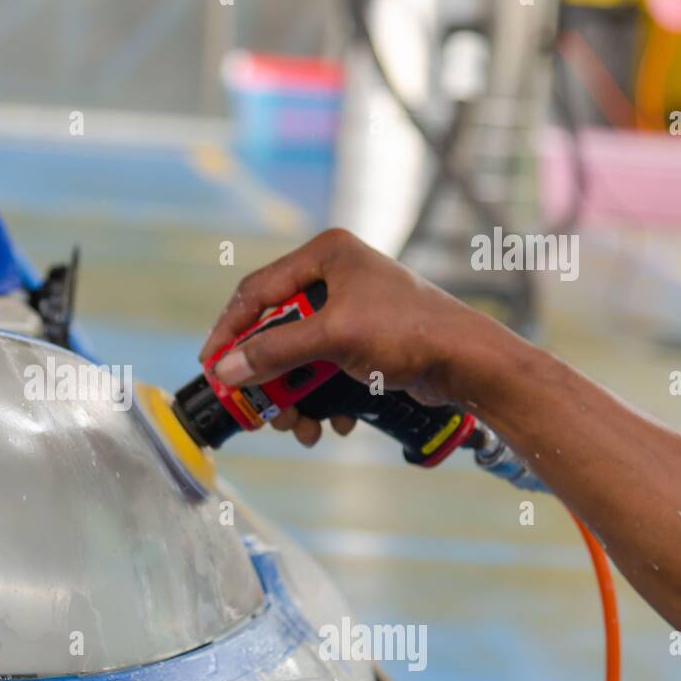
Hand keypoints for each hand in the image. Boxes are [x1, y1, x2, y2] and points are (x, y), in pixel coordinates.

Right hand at [200, 230, 503, 425]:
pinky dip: (322, 399)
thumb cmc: (408, 331)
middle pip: (276, 331)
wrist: (468, 361)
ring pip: (298, 358)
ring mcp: (349, 310)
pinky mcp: (362, 341)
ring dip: (295, 398)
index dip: (229, 330)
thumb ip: (274, 353)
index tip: (212, 364)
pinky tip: (336, 420)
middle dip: (269, 378)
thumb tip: (226, 370)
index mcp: (325, 255)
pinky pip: (323, 371)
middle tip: (259, 408)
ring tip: (301, 426)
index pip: (257, 290)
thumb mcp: (332, 338)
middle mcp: (334, 276)